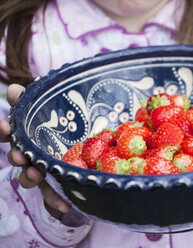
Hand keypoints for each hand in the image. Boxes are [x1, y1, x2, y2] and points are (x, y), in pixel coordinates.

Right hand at [0, 84, 70, 217]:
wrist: (69, 133)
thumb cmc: (51, 121)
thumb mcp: (39, 108)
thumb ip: (26, 101)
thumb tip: (15, 89)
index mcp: (22, 135)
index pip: (5, 133)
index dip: (1, 131)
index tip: (4, 127)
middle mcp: (26, 154)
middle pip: (17, 158)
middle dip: (17, 157)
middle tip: (19, 155)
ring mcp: (39, 168)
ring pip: (31, 177)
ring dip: (31, 177)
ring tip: (37, 174)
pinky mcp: (54, 180)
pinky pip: (53, 191)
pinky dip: (56, 199)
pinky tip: (64, 206)